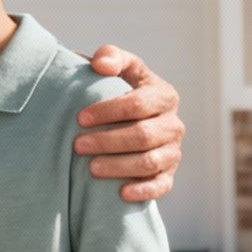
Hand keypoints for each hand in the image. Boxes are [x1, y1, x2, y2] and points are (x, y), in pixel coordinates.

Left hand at [75, 45, 183, 202]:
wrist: (129, 117)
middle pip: (143, 136)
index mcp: (164, 95)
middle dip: (109, 141)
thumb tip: (100, 63)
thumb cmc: (118, 88)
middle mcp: (173, 124)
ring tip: (91, 169)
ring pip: (150, 162)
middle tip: (78, 146)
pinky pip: (161, 185)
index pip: (138, 105)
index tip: (80, 118)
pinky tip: (121, 193)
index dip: (108, 112)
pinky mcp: (169, 174)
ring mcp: (173, 151)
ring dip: (120, 166)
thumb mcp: (119, 68)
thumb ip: (111, 57)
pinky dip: (143, 191)